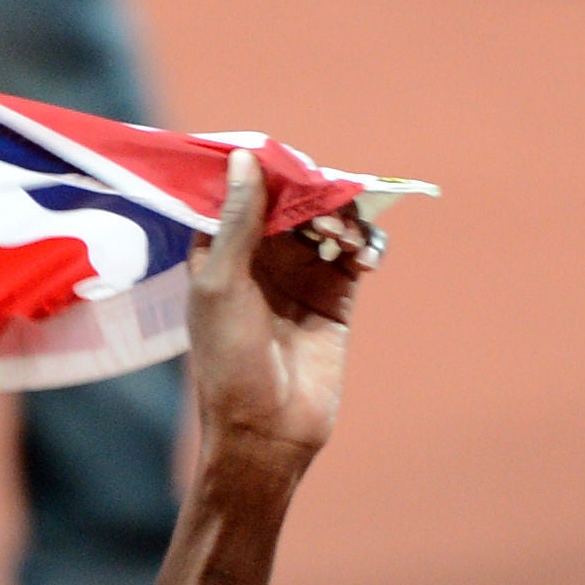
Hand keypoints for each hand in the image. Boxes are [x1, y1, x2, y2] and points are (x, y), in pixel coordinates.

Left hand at [186, 148, 377, 470]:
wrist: (268, 426)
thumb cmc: (230, 359)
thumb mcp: (223, 283)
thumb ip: (238, 221)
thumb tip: (243, 157)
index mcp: (218, 254)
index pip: (241, 194)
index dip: (262, 172)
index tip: (283, 161)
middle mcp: (259, 260)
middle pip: (291, 201)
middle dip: (310, 193)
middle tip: (322, 208)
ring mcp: (300, 276)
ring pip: (328, 220)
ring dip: (341, 216)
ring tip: (341, 237)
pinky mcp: (337, 295)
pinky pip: (358, 252)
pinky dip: (366, 243)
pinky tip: (363, 256)